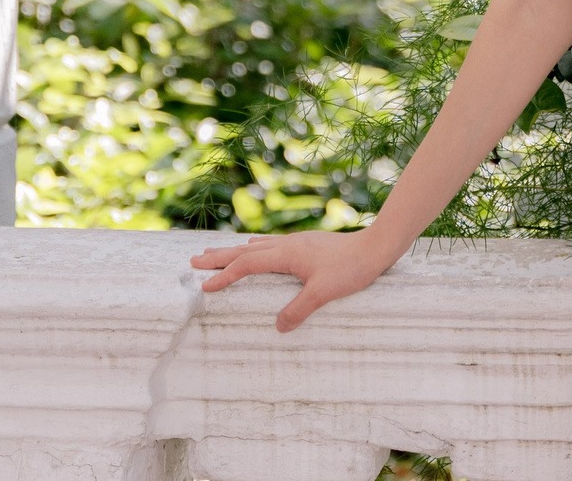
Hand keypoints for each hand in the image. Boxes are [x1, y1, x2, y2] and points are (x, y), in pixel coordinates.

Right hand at [189, 227, 402, 331]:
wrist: (376, 247)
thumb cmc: (351, 269)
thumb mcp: (323, 293)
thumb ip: (298, 310)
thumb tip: (278, 327)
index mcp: (287, 254)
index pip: (247, 264)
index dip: (225, 275)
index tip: (204, 286)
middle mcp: (288, 245)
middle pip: (245, 250)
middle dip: (219, 257)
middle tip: (194, 261)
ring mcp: (297, 243)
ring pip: (257, 246)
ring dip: (234, 251)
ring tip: (216, 253)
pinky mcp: (307, 245)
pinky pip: (271, 245)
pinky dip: (255, 249)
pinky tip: (257, 248)